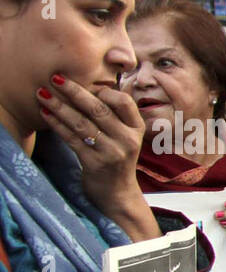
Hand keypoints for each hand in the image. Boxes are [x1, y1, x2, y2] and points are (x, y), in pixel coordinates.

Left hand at [37, 74, 146, 214]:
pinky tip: (46, 114)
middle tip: (55, 78)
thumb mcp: (126, 136)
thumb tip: (94, 87)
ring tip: (43, 94)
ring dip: (59, 107)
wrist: (118, 193)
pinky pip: (72, 139)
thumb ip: (116, 115)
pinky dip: (57, 125)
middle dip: (74, 92)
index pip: (123, 101)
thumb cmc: (117, 159)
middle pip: (99, 110)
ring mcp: (112, 153)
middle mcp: (127, 140)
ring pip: (82, 124)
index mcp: (136, 129)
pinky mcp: (95, 164)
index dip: (104, 90)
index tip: (86, 84)